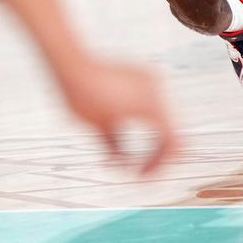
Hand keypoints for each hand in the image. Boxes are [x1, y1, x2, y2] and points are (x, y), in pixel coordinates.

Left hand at [61, 58, 178, 174]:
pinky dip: (146, 119)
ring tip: (131, 151)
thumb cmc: (82, 98)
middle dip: (157, 152)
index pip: (171, 142)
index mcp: (151, 106)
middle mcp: (156, 89)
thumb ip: (119, 151)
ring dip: (152, 136)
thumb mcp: (102, 130)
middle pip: (171, 130)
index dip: (159, 164)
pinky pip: (153, 102)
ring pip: (163, 116)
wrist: (71, 65)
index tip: (142, 177)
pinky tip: (126, 128)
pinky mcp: (140, 74)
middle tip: (140, 171)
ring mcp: (149, 79)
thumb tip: (127, 167)